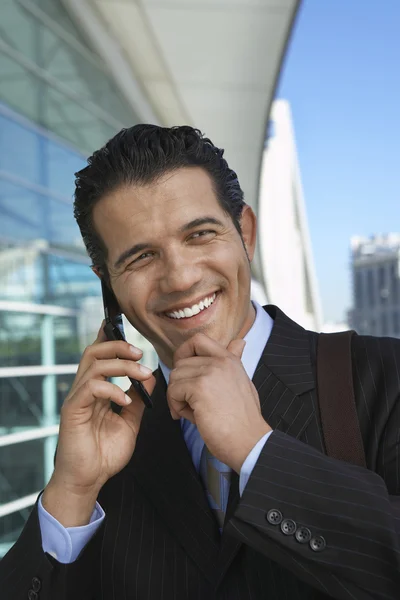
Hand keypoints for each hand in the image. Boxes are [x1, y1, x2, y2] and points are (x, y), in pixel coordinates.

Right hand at [48, 322, 155, 497]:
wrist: (89, 480)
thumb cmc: (105, 454)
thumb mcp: (130, 423)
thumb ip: (138, 400)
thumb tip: (149, 378)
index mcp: (96, 390)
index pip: (100, 357)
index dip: (109, 339)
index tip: (125, 331)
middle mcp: (84, 389)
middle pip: (94, 352)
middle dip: (118, 347)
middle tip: (140, 354)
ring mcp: (77, 398)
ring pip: (94, 365)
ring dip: (122, 366)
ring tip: (141, 375)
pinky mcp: (73, 410)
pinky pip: (91, 388)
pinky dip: (112, 389)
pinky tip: (126, 401)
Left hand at [167, 333, 270, 472]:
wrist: (249, 441)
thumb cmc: (243, 419)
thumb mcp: (242, 382)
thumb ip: (234, 360)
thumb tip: (239, 342)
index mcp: (229, 359)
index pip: (198, 340)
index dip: (184, 354)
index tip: (186, 375)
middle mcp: (220, 361)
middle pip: (181, 363)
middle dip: (180, 385)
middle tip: (189, 404)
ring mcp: (210, 372)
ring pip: (175, 377)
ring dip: (177, 397)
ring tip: (193, 412)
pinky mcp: (199, 387)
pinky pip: (173, 391)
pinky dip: (176, 406)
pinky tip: (192, 417)